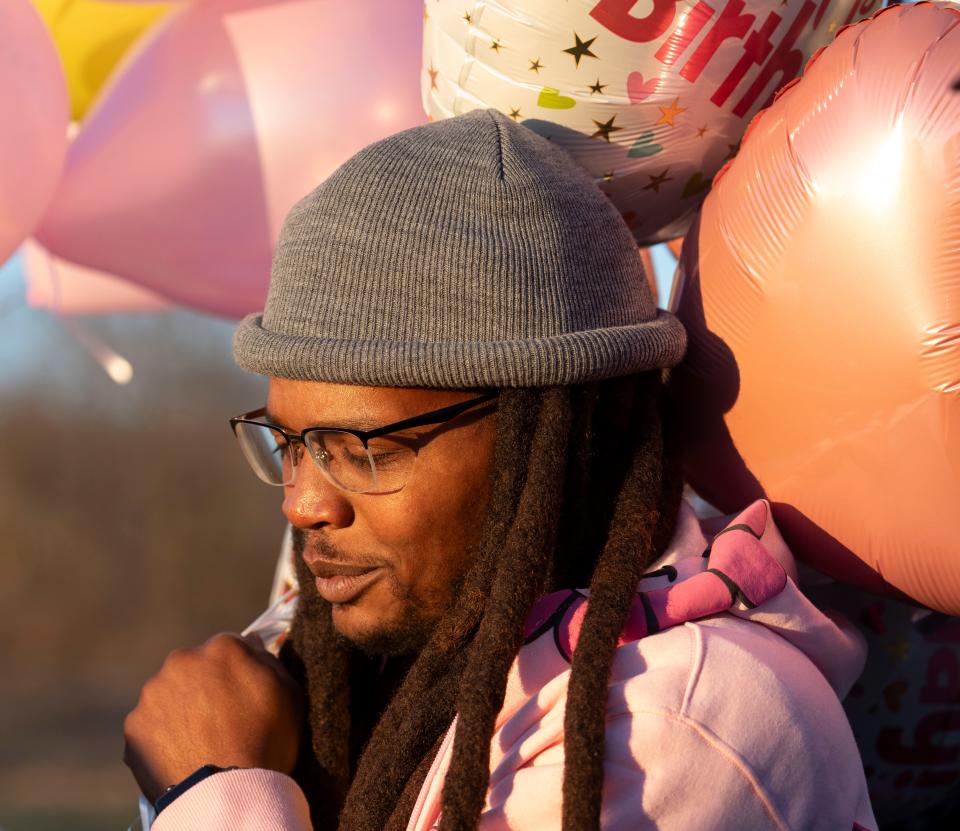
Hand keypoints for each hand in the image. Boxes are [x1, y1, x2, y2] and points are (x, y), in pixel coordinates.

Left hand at [123, 632, 303, 801]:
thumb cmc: (267, 741)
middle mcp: (182, 660)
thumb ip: (269, 659)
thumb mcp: (289, 692)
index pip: (229, 648)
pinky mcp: (135, 725)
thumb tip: (253, 644)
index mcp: (222, 648)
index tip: (242, 695)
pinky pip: (151, 724)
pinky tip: (182, 753)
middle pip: (194, 666)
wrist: (226, 793)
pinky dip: (163, 734)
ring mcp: (153, 693)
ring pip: (169, 693)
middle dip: (204, 685)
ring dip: (181, 708)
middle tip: (220, 719)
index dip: (237, 672)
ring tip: (200, 740)